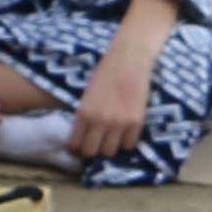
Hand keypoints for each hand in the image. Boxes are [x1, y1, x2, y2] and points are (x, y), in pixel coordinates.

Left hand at [69, 47, 152, 163]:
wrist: (128, 60)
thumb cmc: (105, 72)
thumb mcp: (86, 95)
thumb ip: (85, 115)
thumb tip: (82, 135)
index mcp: (83, 113)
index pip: (75, 144)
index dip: (77, 149)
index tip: (79, 148)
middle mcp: (99, 122)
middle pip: (92, 152)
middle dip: (92, 150)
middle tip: (96, 145)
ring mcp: (118, 123)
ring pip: (110, 152)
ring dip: (109, 147)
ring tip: (111, 139)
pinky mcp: (136, 122)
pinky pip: (129, 145)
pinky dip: (126, 142)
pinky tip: (124, 134)